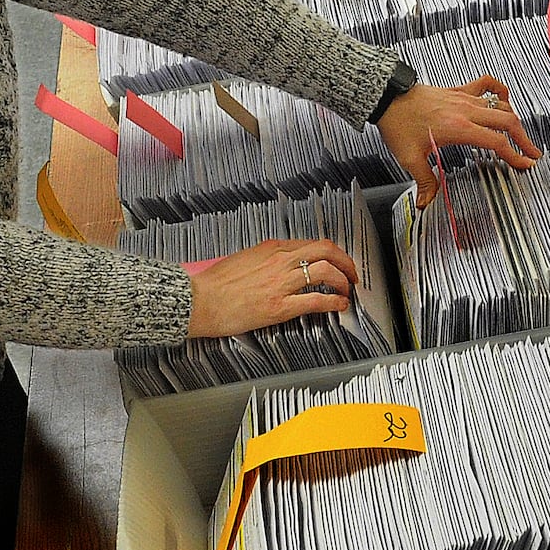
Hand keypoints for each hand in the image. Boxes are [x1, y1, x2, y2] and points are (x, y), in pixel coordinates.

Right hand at [185, 238, 359, 337]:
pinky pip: (317, 299)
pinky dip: (334, 301)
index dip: (331, 253)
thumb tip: (282, 266)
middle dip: (346, 261)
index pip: (311, 244)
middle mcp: (280, 260)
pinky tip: (339, 305)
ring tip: (347, 290)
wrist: (198, 300)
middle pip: (326, 250)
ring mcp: (281, 282)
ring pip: (326, 271)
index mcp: (271, 248)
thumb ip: (266, 259)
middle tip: (351, 273)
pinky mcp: (280, 305)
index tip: (337, 261)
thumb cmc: (214, 284)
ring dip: (343, 281)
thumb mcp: (243, 259)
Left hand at [376, 76, 541, 207]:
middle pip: (507, 121)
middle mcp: (465, 110)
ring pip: (500, 105)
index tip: (525, 164)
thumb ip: (424, 180)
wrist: (387, 97)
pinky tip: (503, 99)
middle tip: (533, 153)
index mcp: (458, 128)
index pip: (496, 142)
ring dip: (514, 120)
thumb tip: (427, 201)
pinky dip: (499, 91)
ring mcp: (464, 98)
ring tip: (521, 135)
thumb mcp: (410, 157)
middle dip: (524, 139)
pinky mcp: (459, 91)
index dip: (514, 155)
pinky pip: (486, 84)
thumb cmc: (397, 122)